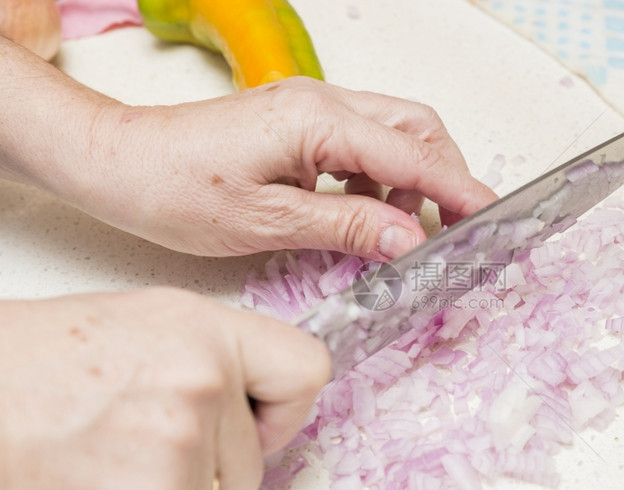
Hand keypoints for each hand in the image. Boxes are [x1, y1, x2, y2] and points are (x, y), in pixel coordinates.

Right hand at [0, 288, 329, 489]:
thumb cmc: (24, 363)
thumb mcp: (137, 325)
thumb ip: (210, 358)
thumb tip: (253, 397)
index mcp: (203, 332)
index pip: (306, 370)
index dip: (286, 407)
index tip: (263, 419)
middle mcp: (201, 388)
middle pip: (253, 461)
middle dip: (208, 464)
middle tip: (141, 437)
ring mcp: (174, 455)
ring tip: (102, 453)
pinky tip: (84, 482)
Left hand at [63, 77, 497, 258]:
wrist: (116, 161)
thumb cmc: (174, 188)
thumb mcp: (267, 221)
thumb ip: (348, 227)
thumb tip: (409, 239)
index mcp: (317, 122)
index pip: (412, 155)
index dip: (458, 189)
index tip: (493, 217)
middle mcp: (322, 103)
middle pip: (415, 128)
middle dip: (444, 175)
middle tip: (455, 227)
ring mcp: (311, 110)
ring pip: (392, 133)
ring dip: (411, 179)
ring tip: (402, 231)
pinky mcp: (299, 126)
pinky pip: (361, 144)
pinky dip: (378, 180)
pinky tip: (365, 215)